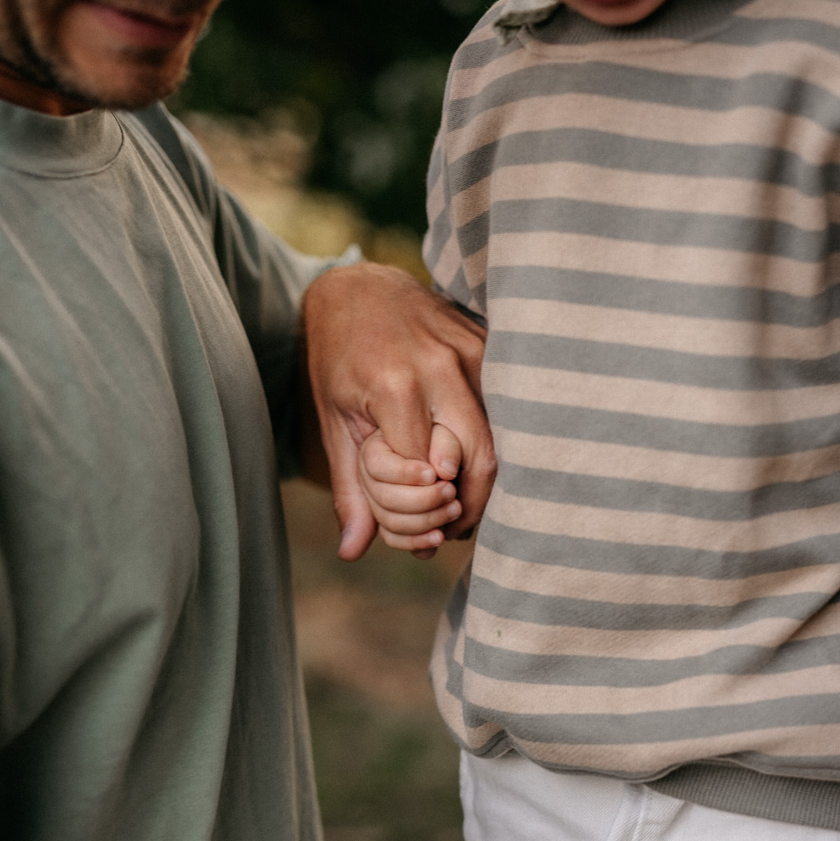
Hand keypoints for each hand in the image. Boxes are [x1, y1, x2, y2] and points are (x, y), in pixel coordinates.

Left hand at [301, 262, 492, 559]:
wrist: (360, 289)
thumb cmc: (339, 360)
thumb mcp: (333, 423)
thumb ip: (349, 489)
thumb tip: (351, 551)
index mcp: (395, 385)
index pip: (426, 471)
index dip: (428, 508)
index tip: (427, 533)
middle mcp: (441, 366)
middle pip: (479, 458)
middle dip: (471, 504)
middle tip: (455, 530)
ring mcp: (472, 351)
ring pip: (502, 436)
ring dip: (489, 482)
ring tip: (464, 505)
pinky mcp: (490, 346)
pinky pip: (506, 410)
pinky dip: (496, 446)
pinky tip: (475, 469)